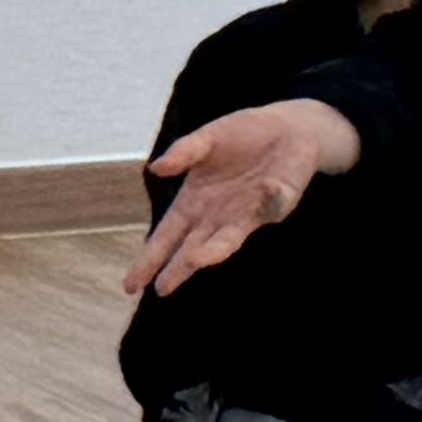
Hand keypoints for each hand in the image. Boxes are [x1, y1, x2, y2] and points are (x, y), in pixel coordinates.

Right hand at [125, 98, 361, 298]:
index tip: (131, 285)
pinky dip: (266, 203)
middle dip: (174, 269)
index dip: (149, 259)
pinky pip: (268, 208)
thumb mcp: (208, 138)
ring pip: (222, 242)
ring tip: (193, 262)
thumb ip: (184, 152)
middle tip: (159, 290)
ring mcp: (243, 217)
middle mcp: (215, 217)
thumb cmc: (244, 135)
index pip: (165, 237)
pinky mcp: (272, 209)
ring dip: (209, 253)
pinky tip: (263, 191)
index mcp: (193, 201)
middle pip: (188, 249)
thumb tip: (155, 168)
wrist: (289, 131)